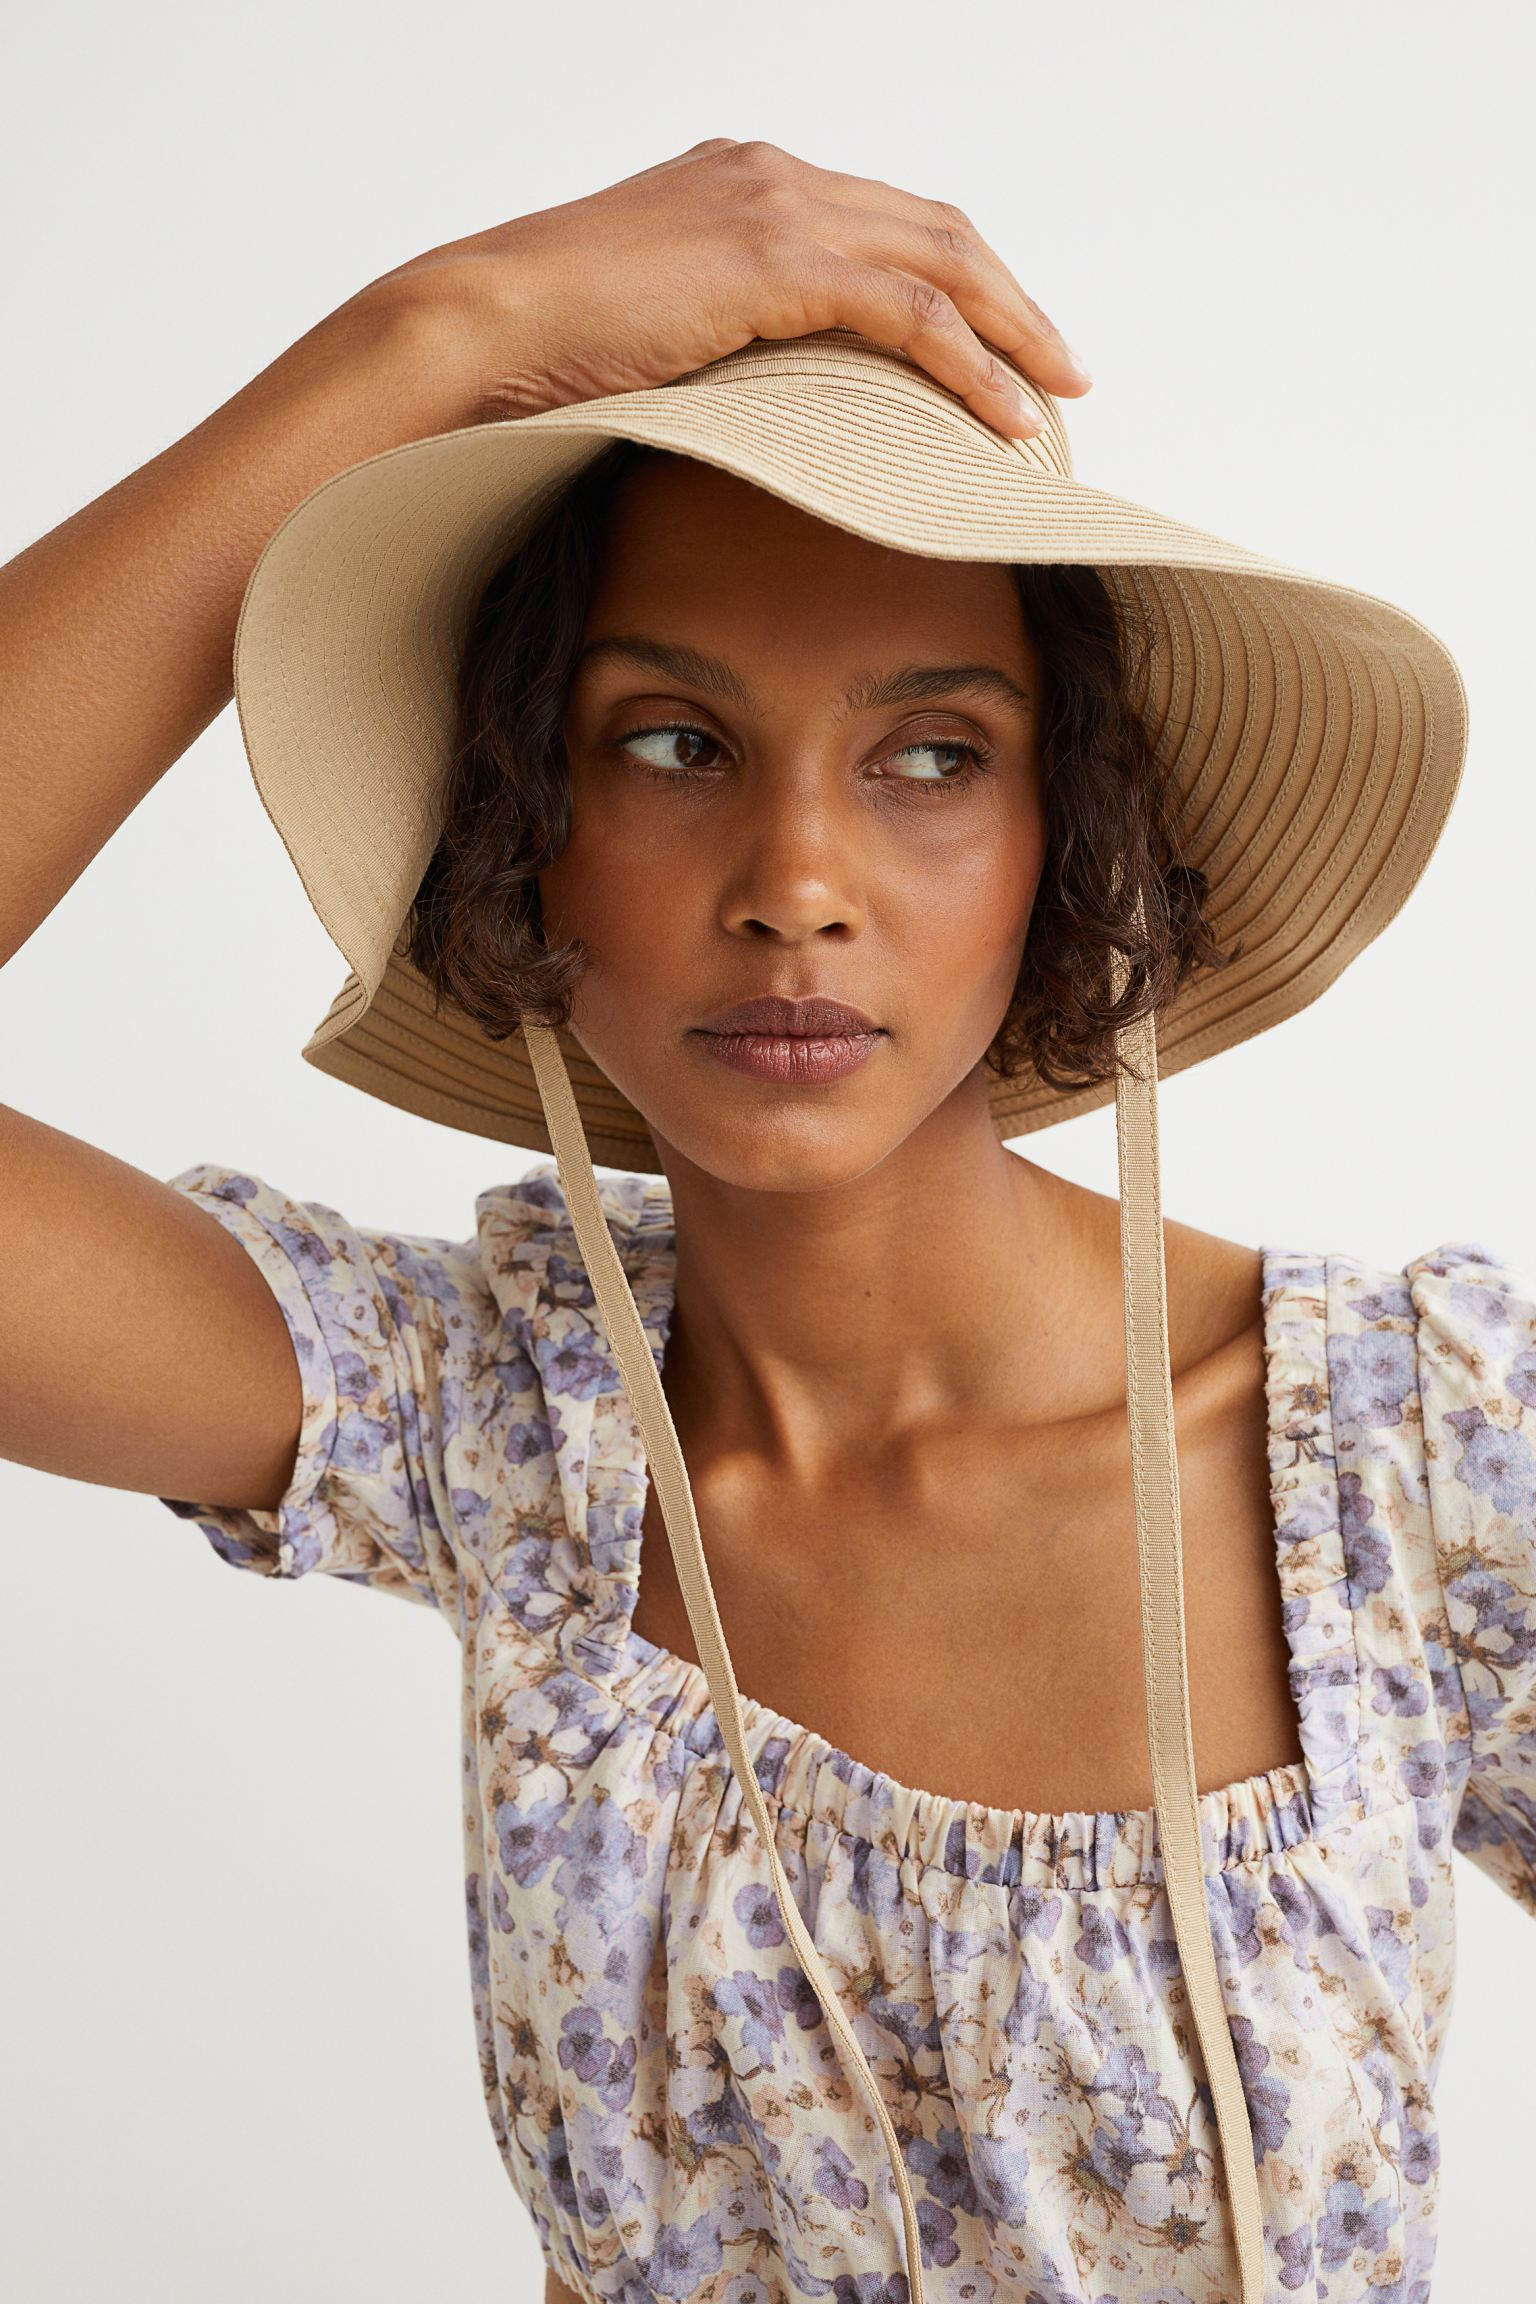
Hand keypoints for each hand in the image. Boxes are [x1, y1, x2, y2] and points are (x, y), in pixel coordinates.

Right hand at [364, 137, 1090, 440]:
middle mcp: (770, 177)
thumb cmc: (536, 353)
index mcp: (741, 185)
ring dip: (1013, 331)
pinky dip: (970, 362)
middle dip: (1010, 302)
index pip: (883, 222)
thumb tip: (755, 412)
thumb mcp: (647, 337)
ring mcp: (775, 206)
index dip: (956, 283)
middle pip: (935, 228)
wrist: (476, 326)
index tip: (1001, 344)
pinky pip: (909, 308)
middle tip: (1060, 371)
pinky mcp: (776, 258)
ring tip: (1055, 398)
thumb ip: (714, 344)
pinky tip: (1006, 416)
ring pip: (942, 259)